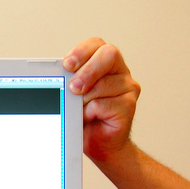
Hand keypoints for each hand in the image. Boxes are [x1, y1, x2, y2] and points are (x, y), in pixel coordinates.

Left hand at [62, 38, 140, 163]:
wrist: (100, 143)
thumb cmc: (85, 117)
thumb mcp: (72, 95)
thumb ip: (70, 81)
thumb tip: (60, 77)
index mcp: (104, 61)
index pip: (96, 45)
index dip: (81, 52)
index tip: (67, 65)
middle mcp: (119, 70)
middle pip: (109, 55)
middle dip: (88, 70)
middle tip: (74, 87)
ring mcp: (128, 87)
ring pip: (103, 84)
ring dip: (84, 99)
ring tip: (80, 110)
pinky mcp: (129, 105)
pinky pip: (104, 104)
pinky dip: (91, 112)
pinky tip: (91, 118)